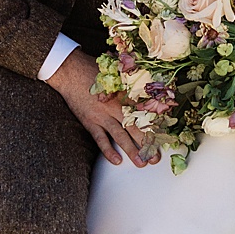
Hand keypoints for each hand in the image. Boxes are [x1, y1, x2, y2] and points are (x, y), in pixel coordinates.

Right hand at [51, 49, 156, 167]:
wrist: (69, 71)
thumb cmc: (93, 70)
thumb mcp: (116, 72)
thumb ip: (132, 81)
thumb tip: (151, 81)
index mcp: (125, 94)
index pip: (145, 114)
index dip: (155, 128)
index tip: (165, 139)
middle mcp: (116, 106)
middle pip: (135, 128)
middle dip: (147, 144)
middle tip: (156, 158)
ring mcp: (102, 115)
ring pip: (120, 136)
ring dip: (132, 151)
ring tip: (142, 164)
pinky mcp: (89, 121)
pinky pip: (100, 139)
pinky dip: (108, 150)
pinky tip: (117, 161)